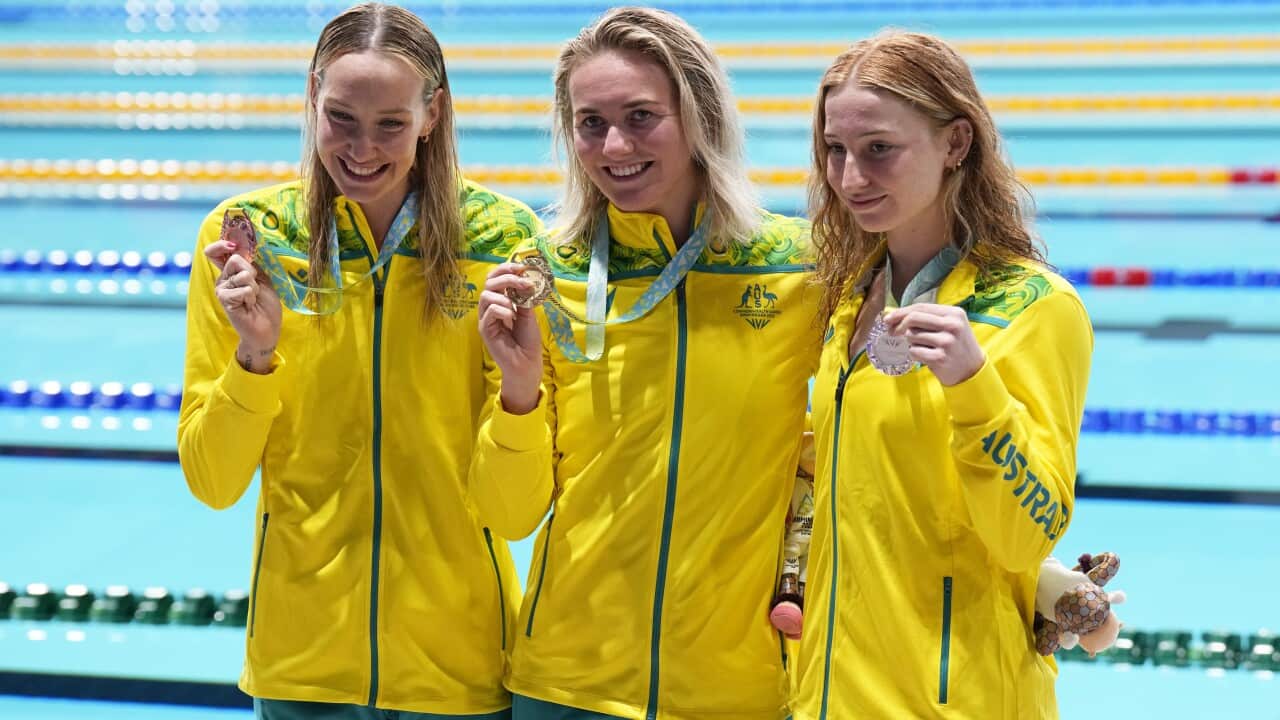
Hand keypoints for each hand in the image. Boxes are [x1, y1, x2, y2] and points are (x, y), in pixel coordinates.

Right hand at [206, 241, 281, 373]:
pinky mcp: (225, 300)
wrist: (267, 328)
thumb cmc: (265, 304)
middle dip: (253, 272)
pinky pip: (243, 288)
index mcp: (230, 272)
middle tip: (255, 288)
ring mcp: (222, 289)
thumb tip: (245, 245)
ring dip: (254, 287)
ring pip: (243, 274)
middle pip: (236, 259)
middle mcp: (223, 279)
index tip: (233, 245)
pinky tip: (249, 306)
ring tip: (253, 299)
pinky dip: (251, 296)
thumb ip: (252, 263)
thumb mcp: (262, 278)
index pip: (215, 252)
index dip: (221, 244)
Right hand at [478, 262, 542, 413]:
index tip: (522, 268)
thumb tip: (525, 278)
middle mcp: (490, 307)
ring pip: (486, 295)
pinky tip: (512, 319)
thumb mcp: (529, 313)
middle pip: (489, 282)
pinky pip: (489, 312)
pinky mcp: (485, 330)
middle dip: (507, 278)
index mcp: (500, 300)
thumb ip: (523, 297)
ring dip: (505, 295)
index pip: (496, 277)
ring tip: (517, 307)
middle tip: (524, 283)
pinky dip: (502, 311)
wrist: (526, 362)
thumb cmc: (527, 339)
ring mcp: (486, 318)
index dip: (506, 269)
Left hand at [884, 304, 983, 385]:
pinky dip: (913, 354)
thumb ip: (927, 319)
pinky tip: (924, 356)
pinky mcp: (940, 357)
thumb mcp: (949, 326)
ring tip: (923, 347)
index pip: (921, 307)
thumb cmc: (956, 346)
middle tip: (892, 333)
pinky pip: (914, 351)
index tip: (887, 318)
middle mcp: (952, 325)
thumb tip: (894, 315)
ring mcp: (947, 342)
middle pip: (913, 318)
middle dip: (898, 325)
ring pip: (912, 336)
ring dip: (910, 343)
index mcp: (954, 313)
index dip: (901, 312)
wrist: (971, 370)